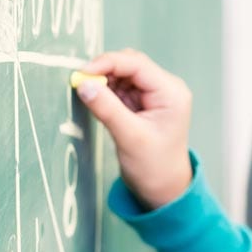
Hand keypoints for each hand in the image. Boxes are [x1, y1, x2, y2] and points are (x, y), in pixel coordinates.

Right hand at [75, 49, 192, 210]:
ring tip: (88, 96)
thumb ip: (107, 108)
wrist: (164, 188)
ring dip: (104, 81)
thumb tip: (83, 84)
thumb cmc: (154, 166)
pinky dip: (106, 91)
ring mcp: (154, 95)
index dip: (108, 63)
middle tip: (80, 83)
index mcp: (171, 92)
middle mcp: (166, 88)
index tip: (81, 74)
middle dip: (104, 71)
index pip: (137, 65)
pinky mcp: (143, 103)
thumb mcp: (129, 137)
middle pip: (130, 65)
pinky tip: (96, 101)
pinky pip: (121, 88)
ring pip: (124, 74)